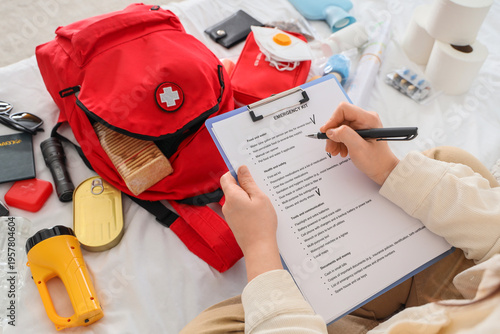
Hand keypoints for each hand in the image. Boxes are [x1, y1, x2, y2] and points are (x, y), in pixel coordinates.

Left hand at [220, 165, 281, 280]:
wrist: (259, 248)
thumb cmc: (261, 223)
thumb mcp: (259, 198)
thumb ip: (248, 182)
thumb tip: (241, 168)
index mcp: (231, 196)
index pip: (226, 177)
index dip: (236, 172)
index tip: (248, 173)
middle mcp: (227, 205)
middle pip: (232, 188)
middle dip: (244, 185)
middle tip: (260, 186)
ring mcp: (229, 215)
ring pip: (236, 199)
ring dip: (247, 197)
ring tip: (262, 201)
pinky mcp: (234, 223)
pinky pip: (238, 209)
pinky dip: (246, 207)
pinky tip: (258, 211)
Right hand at [319, 102, 399, 184]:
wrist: (383, 169)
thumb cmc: (376, 160)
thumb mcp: (358, 148)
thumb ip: (344, 135)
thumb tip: (331, 130)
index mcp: (368, 119)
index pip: (344, 109)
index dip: (332, 120)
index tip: (326, 132)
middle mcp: (365, 119)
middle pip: (340, 118)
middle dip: (332, 132)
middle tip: (330, 146)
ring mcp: (362, 125)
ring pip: (340, 126)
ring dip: (335, 139)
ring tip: (335, 151)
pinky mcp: (359, 131)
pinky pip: (343, 132)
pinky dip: (339, 141)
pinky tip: (341, 150)